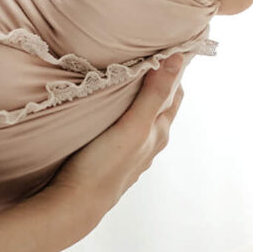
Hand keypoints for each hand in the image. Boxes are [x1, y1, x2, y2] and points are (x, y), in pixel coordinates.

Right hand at [41, 54, 187, 229]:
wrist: (74, 205)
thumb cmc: (104, 166)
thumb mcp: (133, 125)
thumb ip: (154, 94)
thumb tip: (178, 59)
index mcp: (158, 132)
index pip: (175, 93)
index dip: (174, 70)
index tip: (167, 46)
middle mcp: (149, 143)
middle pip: (159, 104)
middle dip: (157, 80)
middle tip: (145, 53)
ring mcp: (130, 153)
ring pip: (141, 117)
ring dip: (138, 97)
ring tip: (126, 75)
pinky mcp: (112, 159)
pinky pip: (124, 129)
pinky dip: (123, 113)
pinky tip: (109, 109)